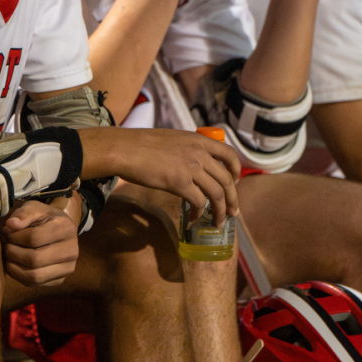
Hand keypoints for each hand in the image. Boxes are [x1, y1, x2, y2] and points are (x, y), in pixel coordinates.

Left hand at [0, 198, 79, 286]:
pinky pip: (34, 284)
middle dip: (13, 252)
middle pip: (34, 259)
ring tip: (8, 255)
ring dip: (14, 266)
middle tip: (6, 245)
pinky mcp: (59, 280)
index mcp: (66, 228)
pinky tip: (15, 263)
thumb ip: (24, 213)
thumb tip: (10, 224)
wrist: (59, 229)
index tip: (7, 231)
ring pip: (34, 276)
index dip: (15, 236)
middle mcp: (71, 251)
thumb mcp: (35, 208)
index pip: (34, 237)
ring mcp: (67, 268)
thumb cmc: (44, 217)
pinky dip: (19, 275)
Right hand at [82, 126, 240, 227]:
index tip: (234, 182)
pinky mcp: (180, 182)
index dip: (236, 170)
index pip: (229, 154)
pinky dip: (199, 213)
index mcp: (198, 140)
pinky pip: (199, 202)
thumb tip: (193, 164)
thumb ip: (187, 149)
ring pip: (217, 193)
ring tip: (218, 222)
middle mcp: (199, 153)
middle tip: (233, 212)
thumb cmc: (141, 144)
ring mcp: (191, 167)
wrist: (125, 148)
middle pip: (227, 179)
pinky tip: (194, 219)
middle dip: (233, 198)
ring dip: (221, 211)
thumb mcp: (172, 139)